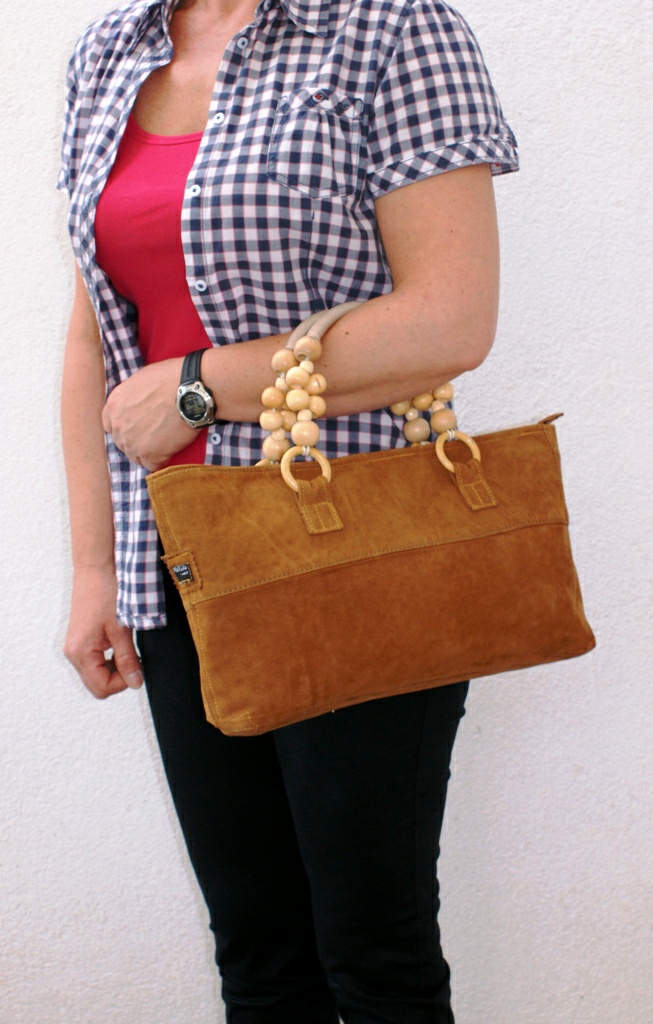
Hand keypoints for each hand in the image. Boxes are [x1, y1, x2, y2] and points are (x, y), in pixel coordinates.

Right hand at [63, 566, 143, 698]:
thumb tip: (136, 682)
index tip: (137, 666)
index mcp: (81, 653)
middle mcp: (73, 654)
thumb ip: (128, 659)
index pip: (102, 688)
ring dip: (114, 668)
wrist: (95, 570)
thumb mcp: (121, 629)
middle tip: (134, 659)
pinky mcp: (80, 641)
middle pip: (97, 685)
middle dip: (118, 677)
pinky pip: (93, 662)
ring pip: (96, 674)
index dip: (123, 682)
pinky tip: (118, 644)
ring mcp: (74, 648)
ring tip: (126, 648)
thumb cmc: (106, 593)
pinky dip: (108, 659)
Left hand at [102, 359, 196, 470]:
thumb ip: (133, 396)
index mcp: (114, 404)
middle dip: (136, 441)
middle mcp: (118, 425)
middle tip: (154, 436)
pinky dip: (162, 461)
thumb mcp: (142, 379)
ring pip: (135, 456)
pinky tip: (171, 451)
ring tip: (165, 444)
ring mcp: (132, 442)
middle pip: (122, 443)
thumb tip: (140, 403)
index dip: (124, 427)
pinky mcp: (149, 454)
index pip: (110, 425)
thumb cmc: (172, 379)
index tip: (136, 427)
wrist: (190, 391)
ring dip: (148, 453)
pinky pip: (152, 465)